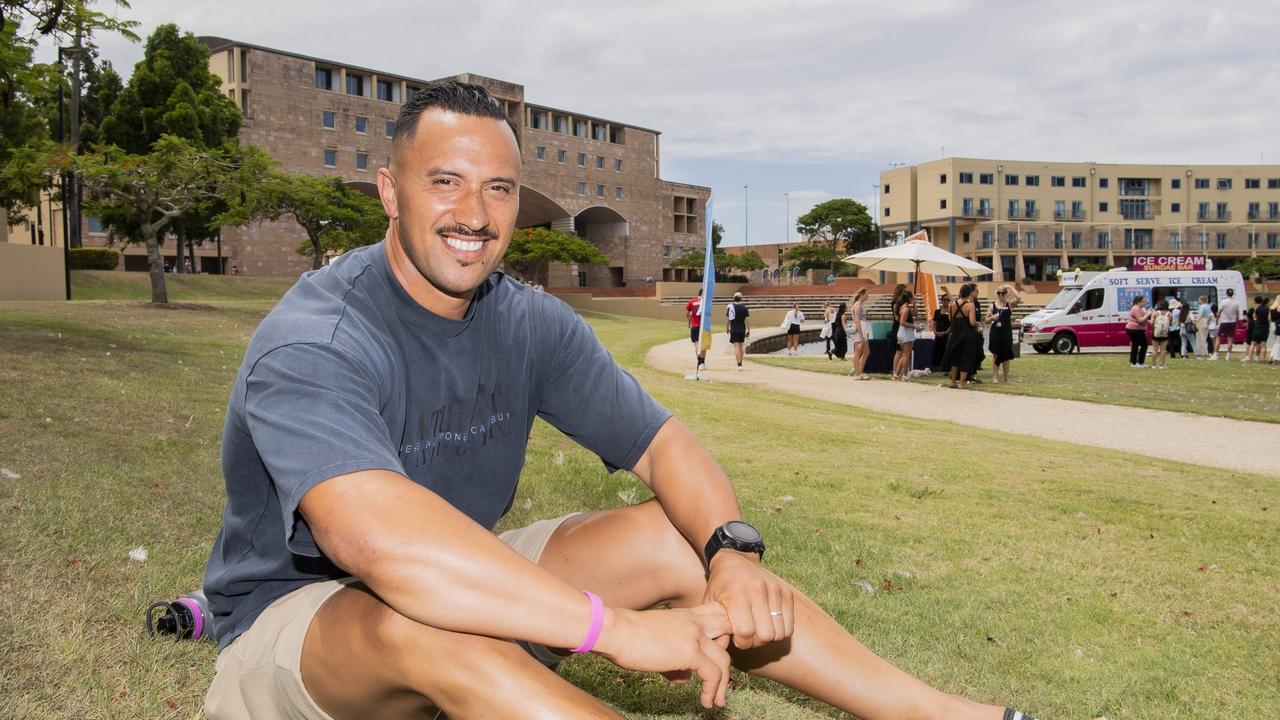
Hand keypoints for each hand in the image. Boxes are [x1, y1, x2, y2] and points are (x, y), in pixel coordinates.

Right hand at [592, 603, 732, 707]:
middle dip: (729, 653)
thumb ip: (674, 659)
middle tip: (722, 676)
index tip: (717, 653)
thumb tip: (684, 678)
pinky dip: (711, 690)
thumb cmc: (627, 637)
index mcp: (686, 615)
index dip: (722, 635)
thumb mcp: (657, 643)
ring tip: (717, 700)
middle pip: (728, 631)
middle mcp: (694, 622)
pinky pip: (712, 674)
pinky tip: (705, 701)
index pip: (717, 616)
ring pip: (724, 659)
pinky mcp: (690, 652)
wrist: (615, 631)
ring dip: (723, 683)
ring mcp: (694, 636)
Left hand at [703, 550, 794, 649]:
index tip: (735, 636)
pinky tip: (767, 624)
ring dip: (768, 638)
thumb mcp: (709, 603)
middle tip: (747, 635)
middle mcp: (758, 590)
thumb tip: (721, 648)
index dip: (740, 641)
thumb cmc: (720, 586)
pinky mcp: (787, 592)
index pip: (745, 631)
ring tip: (757, 630)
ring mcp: (775, 590)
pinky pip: (789, 626)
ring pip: (780, 633)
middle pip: (765, 635)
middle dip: (755, 642)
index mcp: (736, 593)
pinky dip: (779, 631)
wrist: (736, 560)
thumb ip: (713, 626)